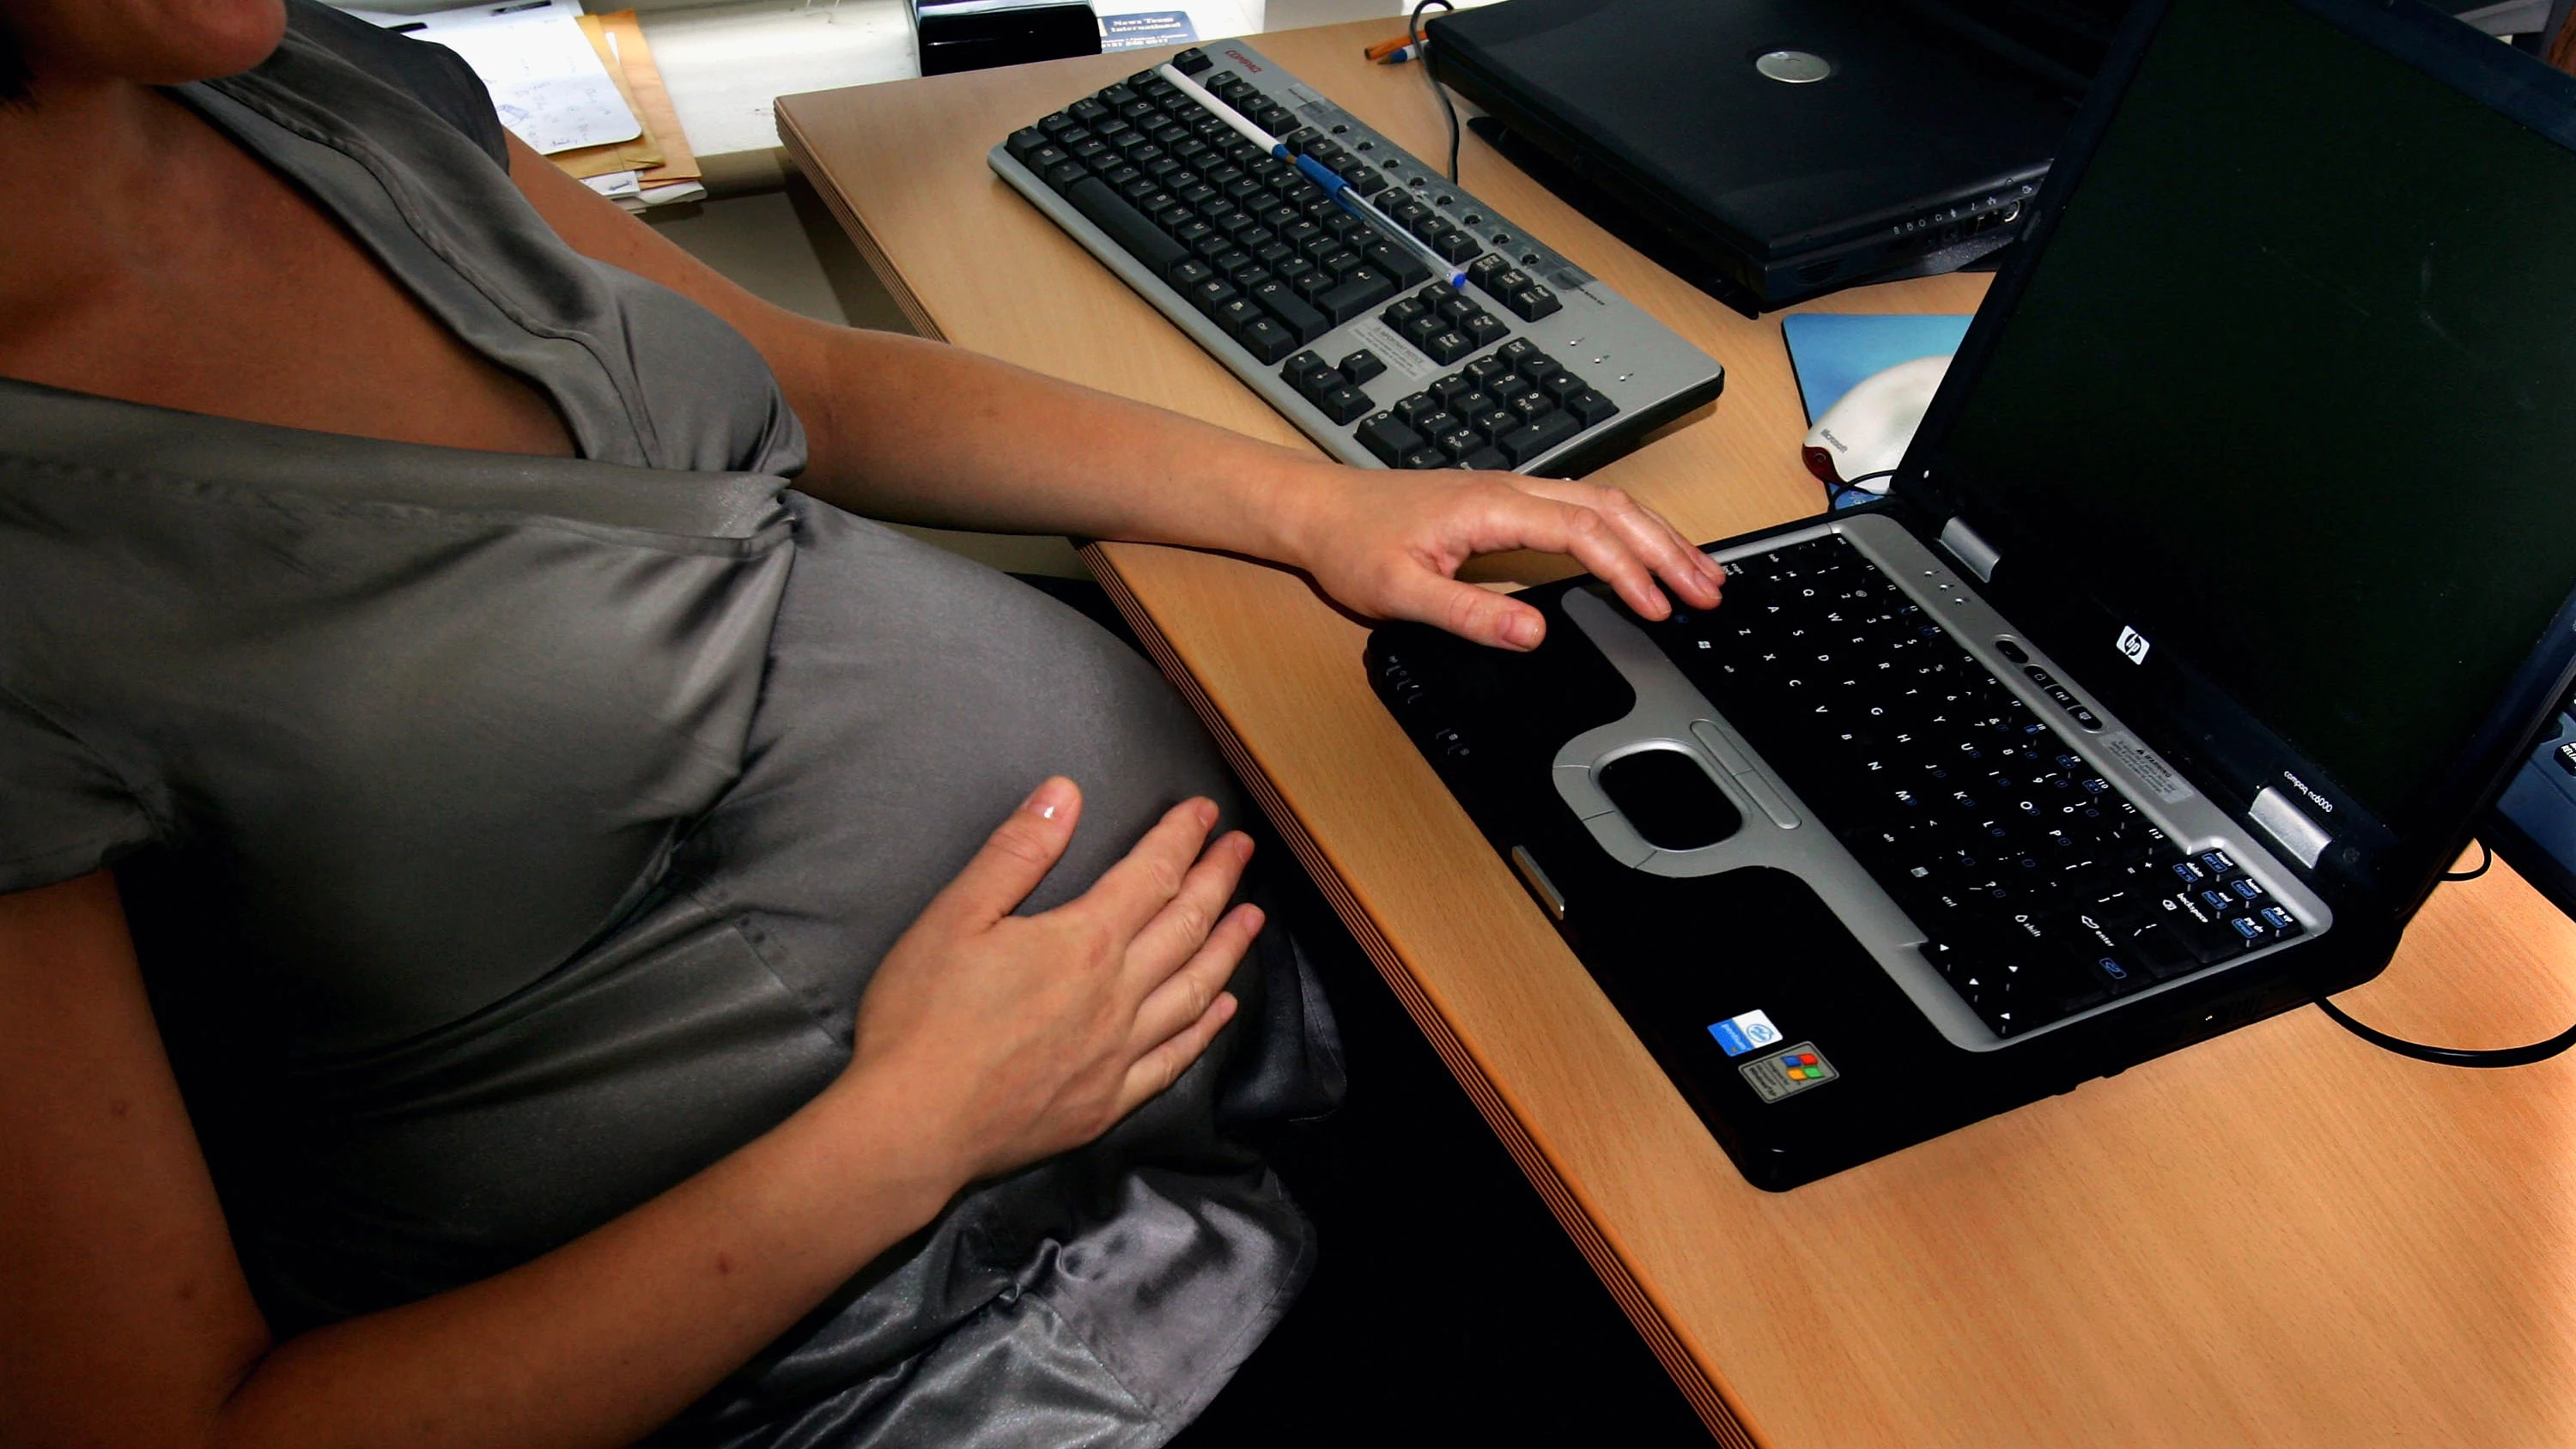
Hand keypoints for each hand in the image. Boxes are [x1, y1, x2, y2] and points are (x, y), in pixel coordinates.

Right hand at [837, 778, 1259, 1188]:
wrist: (913, 1127)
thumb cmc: (923, 1019)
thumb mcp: (956, 916)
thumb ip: (1017, 853)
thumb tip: (1064, 794)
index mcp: (1083, 943)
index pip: (1150, 875)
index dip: (1181, 839)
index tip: (1205, 813)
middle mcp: (1116, 996)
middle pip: (1186, 926)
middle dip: (1218, 880)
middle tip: (1243, 849)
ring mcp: (1118, 1053)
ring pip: (1195, 990)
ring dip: (1228, 948)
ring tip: (1253, 918)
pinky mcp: (1107, 1102)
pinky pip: (1174, 1058)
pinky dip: (1206, 1028)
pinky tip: (1221, 1008)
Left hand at [1281, 466, 1726, 649]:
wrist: (1320, 510)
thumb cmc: (1354, 544)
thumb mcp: (1401, 593)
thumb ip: (1468, 614)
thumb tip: (1532, 634)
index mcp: (1492, 507)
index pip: (1583, 533)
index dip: (1628, 571)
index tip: (1658, 608)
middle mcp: (1511, 490)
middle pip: (1612, 510)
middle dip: (1668, 550)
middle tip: (1710, 592)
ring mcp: (1513, 491)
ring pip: (1606, 502)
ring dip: (1656, 536)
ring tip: (1699, 574)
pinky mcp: (1509, 501)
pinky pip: (1585, 506)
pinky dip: (1628, 528)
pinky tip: (1645, 549)